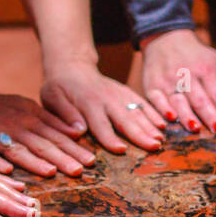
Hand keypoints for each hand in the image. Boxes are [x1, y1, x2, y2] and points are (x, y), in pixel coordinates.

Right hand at [0, 84, 93, 177]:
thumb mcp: (26, 108)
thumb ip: (52, 120)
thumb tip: (79, 130)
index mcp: (30, 117)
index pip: (56, 135)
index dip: (74, 148)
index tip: (92, 161)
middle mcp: (16, 125)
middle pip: (41, 143)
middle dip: (61, 157)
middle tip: (80, 171)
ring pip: (18, 149)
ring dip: (34, 162)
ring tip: (51, 172)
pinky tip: (7, 170)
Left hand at [41, 61, 164, 152]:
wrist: (72, 67)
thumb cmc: (59, 88)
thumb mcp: (51, 98)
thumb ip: (64, 114)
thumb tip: (78, 132)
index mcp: (88, 103)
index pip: (100, 124)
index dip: (109, 138)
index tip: (121, 150)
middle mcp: (107, 98)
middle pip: (125, 118)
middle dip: (140, 133)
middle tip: (154, 146)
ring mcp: (118, 94)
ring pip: (136, 111)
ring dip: (150, 125)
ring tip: (161, 140)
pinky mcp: (125, 93)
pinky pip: (141, 103)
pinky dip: (153, 113)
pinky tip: (163, 125)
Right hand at [140, 30, 215, 134]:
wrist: (167, 40)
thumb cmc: (196, 58)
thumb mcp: (215, 63)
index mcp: (205, 69)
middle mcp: (187, 74)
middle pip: (200, 100)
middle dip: (210, 116)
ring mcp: (168, 80)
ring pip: (178, 101)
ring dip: (187, 116)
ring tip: (196, 129)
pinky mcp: (152, 86)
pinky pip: (157, 99)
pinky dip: (163, 109)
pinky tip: (170, 119)